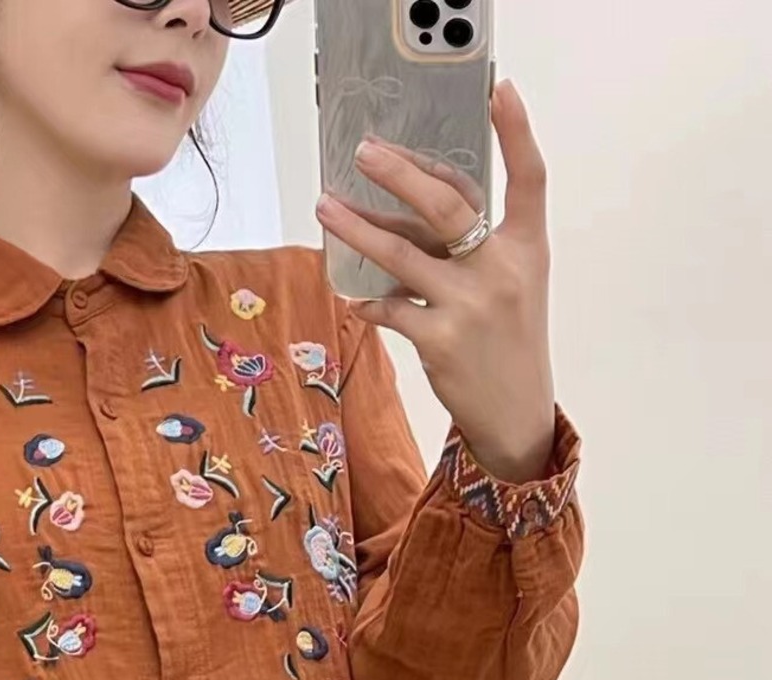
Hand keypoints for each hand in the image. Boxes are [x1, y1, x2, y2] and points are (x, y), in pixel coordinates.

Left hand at [316, 80, 555, 483]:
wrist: (516, 410)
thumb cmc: (507, 338)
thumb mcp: (510, 283)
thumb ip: (473, 245)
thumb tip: (406, 209)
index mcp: (528, 248)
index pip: (529, 179)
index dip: (517, 134)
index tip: (500, 93)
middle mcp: (502, 270)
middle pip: (447, 207)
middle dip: (401, 175)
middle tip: (364, 152)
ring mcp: (469, 305)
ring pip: (402, 254)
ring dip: (358, 229)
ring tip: (325, 208)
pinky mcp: (438, 340)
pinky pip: (389, 309)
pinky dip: (369, 302)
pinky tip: (354, 299)